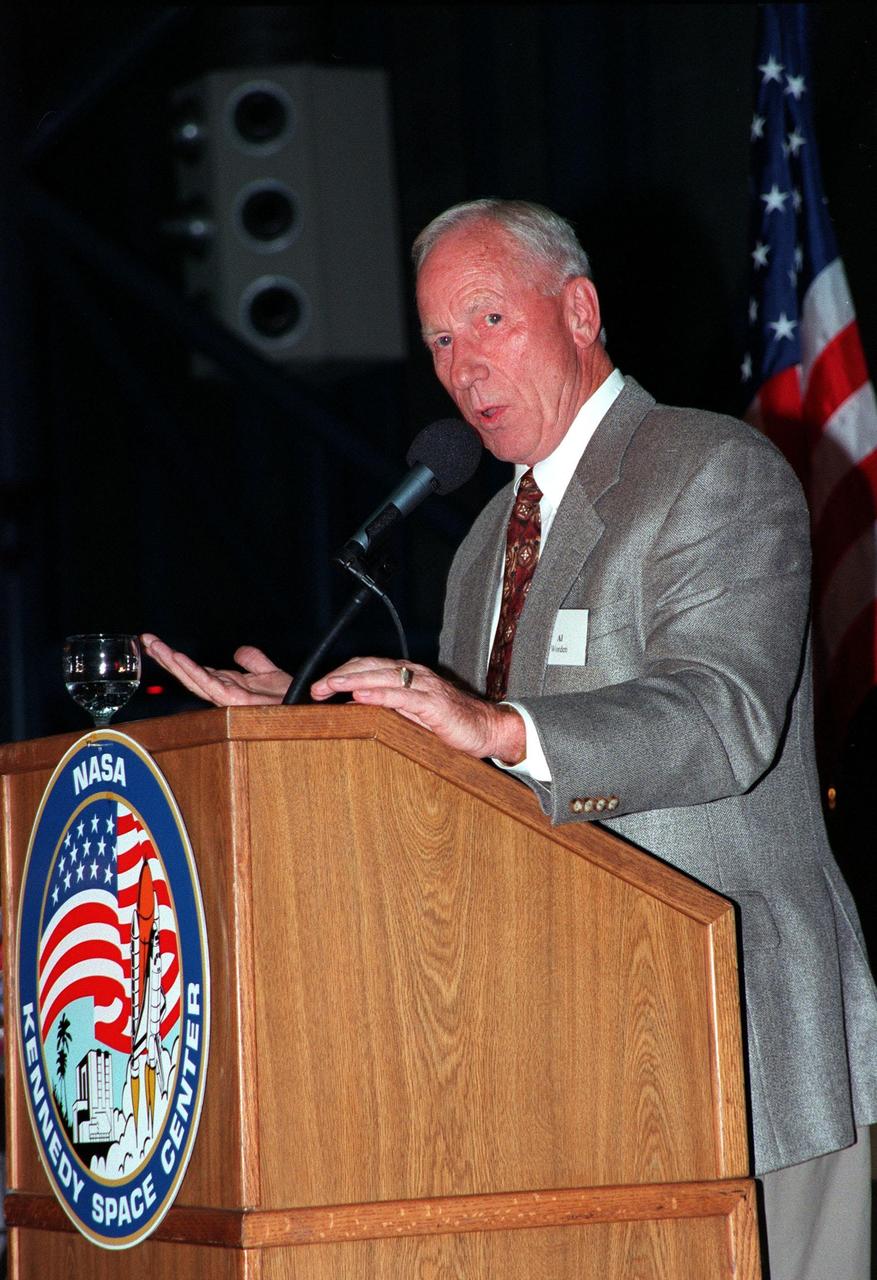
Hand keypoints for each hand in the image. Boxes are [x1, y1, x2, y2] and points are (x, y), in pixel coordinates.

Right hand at [141, 633, 290, 705]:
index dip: (176, 657)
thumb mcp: (270, 673)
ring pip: (193, 679)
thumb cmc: (290, 696)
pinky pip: (209, 685)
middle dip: (165, 657)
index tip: (156, 643)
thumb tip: (240, 651)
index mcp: (228, 685)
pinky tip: (179, 659)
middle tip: (145, 639)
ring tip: (154, 646)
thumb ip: (254, 661)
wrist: (306, 705)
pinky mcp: (235, 701)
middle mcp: (224, 692)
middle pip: (188, 673)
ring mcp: (227, 698)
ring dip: (173, 662)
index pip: (195, 669)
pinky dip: (192, 671)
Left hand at [310, 657, 525, 762]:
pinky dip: (378, 693)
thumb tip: (354, 707)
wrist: (488, 728)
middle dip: (338, 675)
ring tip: (328, 687)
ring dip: (351, 680)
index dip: (341, 673)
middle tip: (315, 687)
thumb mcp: (412, 714)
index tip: (319, 686)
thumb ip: (387, 708)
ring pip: (381, 675)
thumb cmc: (450, 723)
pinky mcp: (434, 703)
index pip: (367, 666)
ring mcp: (424, 686)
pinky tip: (361, 696)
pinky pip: (401, 695)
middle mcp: (414, 674)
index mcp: (407, 675)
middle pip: (368, 666)